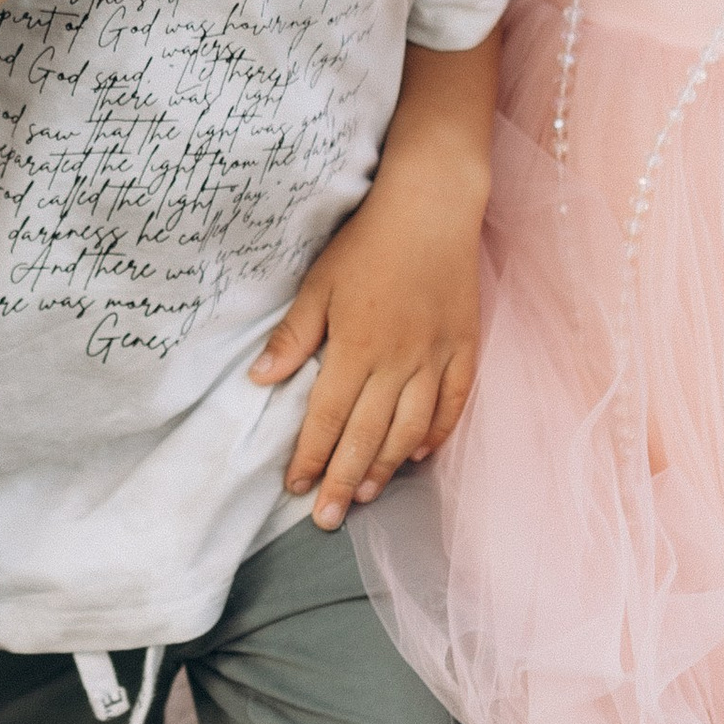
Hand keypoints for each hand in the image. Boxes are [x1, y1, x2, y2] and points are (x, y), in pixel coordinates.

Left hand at [251, 167, 484, 532]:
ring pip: (409, 430)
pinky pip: (452, 404)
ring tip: (365, 495)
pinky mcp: (464, 348)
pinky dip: (435, 435)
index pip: (327, 418)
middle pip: (366, 436)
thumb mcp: (320, 283)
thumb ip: (294, 336)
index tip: (296, 488)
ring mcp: (436, 358)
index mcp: (356, 347)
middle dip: (343, 481)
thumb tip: (260, 380)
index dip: (310, 458)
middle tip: (328, 517)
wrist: (432, 205)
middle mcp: (398, 362)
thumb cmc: (369, 242)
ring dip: (384, 467)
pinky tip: (416, 456)